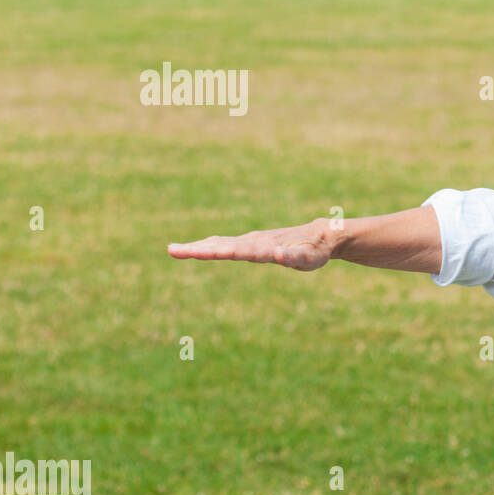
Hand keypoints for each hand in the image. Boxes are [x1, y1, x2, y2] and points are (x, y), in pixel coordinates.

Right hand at [167, 219, 336, 271]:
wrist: (322, 236)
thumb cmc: (316, 251)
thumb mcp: (309, 258)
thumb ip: (294, 256)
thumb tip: (279, 255)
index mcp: (264, 247)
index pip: (235, 251)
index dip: (214, 252)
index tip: (195, 252)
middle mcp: (254, 242)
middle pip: (222, 246)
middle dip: (197, 249)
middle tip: (172, 250)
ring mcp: (253, 242)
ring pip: (222, 243)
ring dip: (200, 247)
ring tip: (177, 249)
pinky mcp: (255, 244)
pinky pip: (230, 244)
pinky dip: (213, 246)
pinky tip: (201, 247)